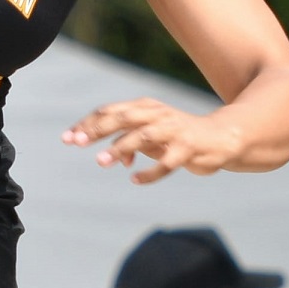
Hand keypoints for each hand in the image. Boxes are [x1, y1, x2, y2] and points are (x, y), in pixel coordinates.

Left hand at [61, 98, 244, 184]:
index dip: (88, 123)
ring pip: (142, 135)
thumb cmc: (179, 136)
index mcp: (145, 107)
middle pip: (121, 117)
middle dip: (97, 129)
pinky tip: (135, 180)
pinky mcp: (188, 147)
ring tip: (102, 161)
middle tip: (76, 143)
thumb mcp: (152, 137)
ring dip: (120, 148)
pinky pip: (167, 161)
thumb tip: (110, 159)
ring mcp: (173, 129)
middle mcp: (157, 114)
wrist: (221, 137)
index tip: (67, 138)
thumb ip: (130, 144)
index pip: (110, 111)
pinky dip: (150, 171)